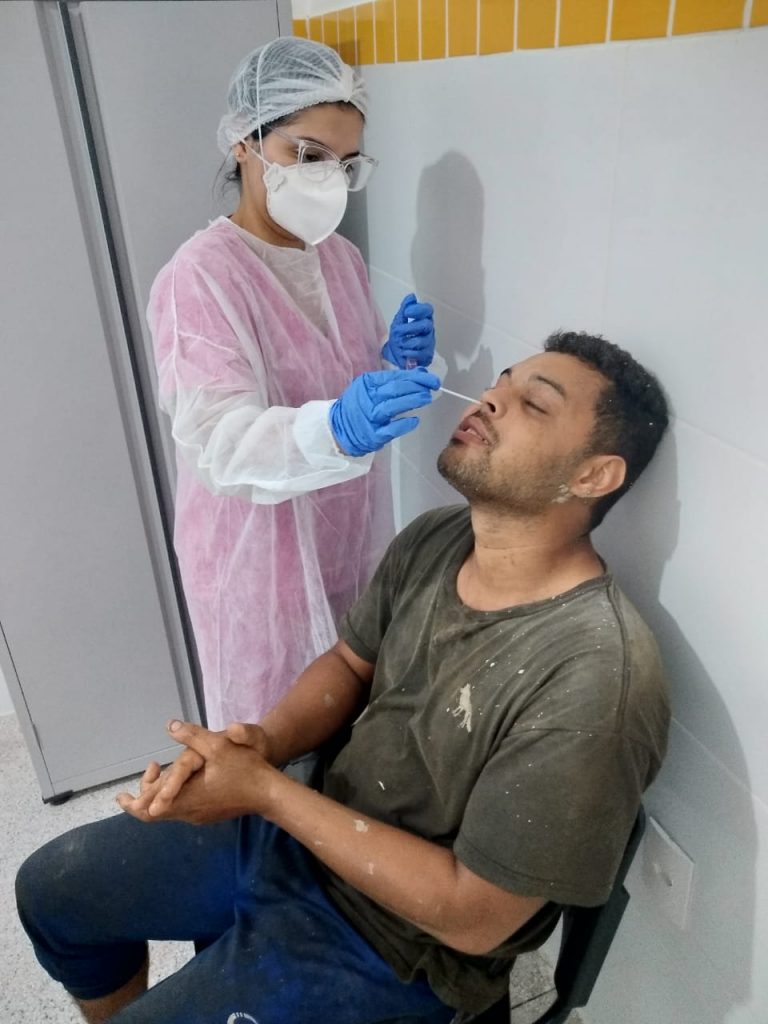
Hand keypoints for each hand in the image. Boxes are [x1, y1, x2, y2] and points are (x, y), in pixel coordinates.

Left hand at [116, 721, 277, 824]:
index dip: (132, 804)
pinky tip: (177, 783)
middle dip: (142, 797)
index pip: (149, 810)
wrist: (268, 793)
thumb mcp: (218, 746)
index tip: (120, 796)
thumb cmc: (244, 769)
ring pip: (169, 811)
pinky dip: (172, 798)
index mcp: (187, 799)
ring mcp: (199, 816)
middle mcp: (189, 813)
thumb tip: (170, 725)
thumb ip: (193, 736)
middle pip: (155, 814)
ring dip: (158, 796)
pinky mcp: (209, 815)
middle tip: (134, 785)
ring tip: (155, 774)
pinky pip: (182, 810)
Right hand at [330, 367, 439, 456]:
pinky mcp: (373, 435)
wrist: (338, 429)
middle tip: (432, 387)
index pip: (394, 377)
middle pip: (395, 389)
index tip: (430, 379)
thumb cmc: (359, 406)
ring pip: (393, 406)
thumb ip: (394, 381)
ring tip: (426, 398)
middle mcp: (368, 399)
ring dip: (412, 401)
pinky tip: (415, 420)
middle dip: (417, 386)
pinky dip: (403, 424)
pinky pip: (390, 429)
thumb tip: (421, 374)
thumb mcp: (371, 388)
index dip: (414, 377)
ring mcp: (370, 417)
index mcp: (367, 384)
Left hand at [381, 293, 435, 368]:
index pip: (428, 310)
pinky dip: (408, 353)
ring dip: (406, 342)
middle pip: (426, 325)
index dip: (419, 310)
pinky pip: (418, 354)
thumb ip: (405, 309)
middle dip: (410, 328)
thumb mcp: (399, 321)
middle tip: (398, 331)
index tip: (407, 313)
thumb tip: (411, 296)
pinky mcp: (427, 356)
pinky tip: (403, 352)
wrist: (398, 355)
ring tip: (400, 344)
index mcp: (423, 319)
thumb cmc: (400, 336)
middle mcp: (428, 330)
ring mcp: (429, 343)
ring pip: (421, 340)